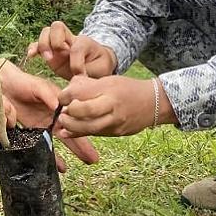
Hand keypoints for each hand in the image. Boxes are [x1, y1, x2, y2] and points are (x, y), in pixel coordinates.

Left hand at [0, 60, 100, 169]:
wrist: (2, 86)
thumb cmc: (22, 82)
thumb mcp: (38, 86)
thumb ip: (48, 95)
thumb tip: (58, 107)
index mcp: (58, 106)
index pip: (74, 118)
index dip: (84, 128)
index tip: (94, 136)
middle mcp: (52, 118)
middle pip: (70, 133)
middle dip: (82, 146)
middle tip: (93, 159)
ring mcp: (42, 127)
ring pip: (58, 143)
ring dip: (68, 154)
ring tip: (80, 165)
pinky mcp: (30, 133)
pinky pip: (41, 147)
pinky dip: (49, 156)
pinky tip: (58, 167)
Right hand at [26, 21, 116, 79]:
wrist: (97, 67)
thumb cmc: (99, 66)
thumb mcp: (101, 69)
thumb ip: (90, 71)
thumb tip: (77, 75)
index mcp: (84, 42)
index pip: (77, 46)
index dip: (77, 62)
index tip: (80, 75)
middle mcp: (69, 39)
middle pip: (57, 26)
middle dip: (55, 41)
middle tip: (59, 56)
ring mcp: (57, 44)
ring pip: (46, 32)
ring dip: (44, 44)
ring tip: (48, 59)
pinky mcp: (50, 53)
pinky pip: (37, 45)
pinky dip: (33, 48)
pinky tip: (31, 56)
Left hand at [54, 75, 175, 137]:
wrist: (154, 103)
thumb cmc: (127, 89)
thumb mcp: (109, 81)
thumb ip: (88, 86)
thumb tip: (66, 92)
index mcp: (109, 88)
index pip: (83, 92)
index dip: (67, 96)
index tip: (61, 97)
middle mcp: (113, 105)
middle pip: (86, 111)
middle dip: (70, 113)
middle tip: (61, 112)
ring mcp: (116, 121)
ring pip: (90, 128)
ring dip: (72, 127)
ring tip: (63, 122)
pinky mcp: (117, 133)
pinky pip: (96, 134)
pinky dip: (80, 134)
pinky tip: (68, 132)